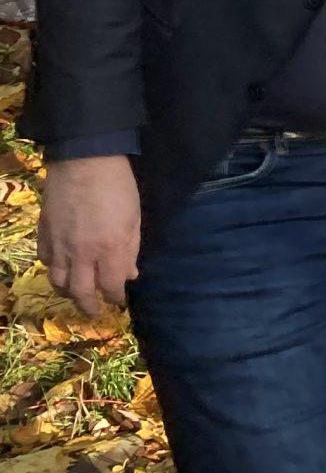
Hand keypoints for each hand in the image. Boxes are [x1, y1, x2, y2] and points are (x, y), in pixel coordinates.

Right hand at [38, 155, 141, 315]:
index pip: (111, 286)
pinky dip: (54, 270)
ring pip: (58, 281)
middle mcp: (82, 254)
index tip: (119, 301)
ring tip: (76, 294)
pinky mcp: (44, 234)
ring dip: (68, 292)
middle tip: (94, 311)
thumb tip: (130, 274)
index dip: (115, 297)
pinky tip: (61, 269)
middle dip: (89, 306)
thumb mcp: (135, 218)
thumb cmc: (118, 187)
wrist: (84, 161)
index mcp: (110, 250)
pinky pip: (45, 261)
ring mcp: (59, 245)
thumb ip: (131, 249)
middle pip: (81, 292)